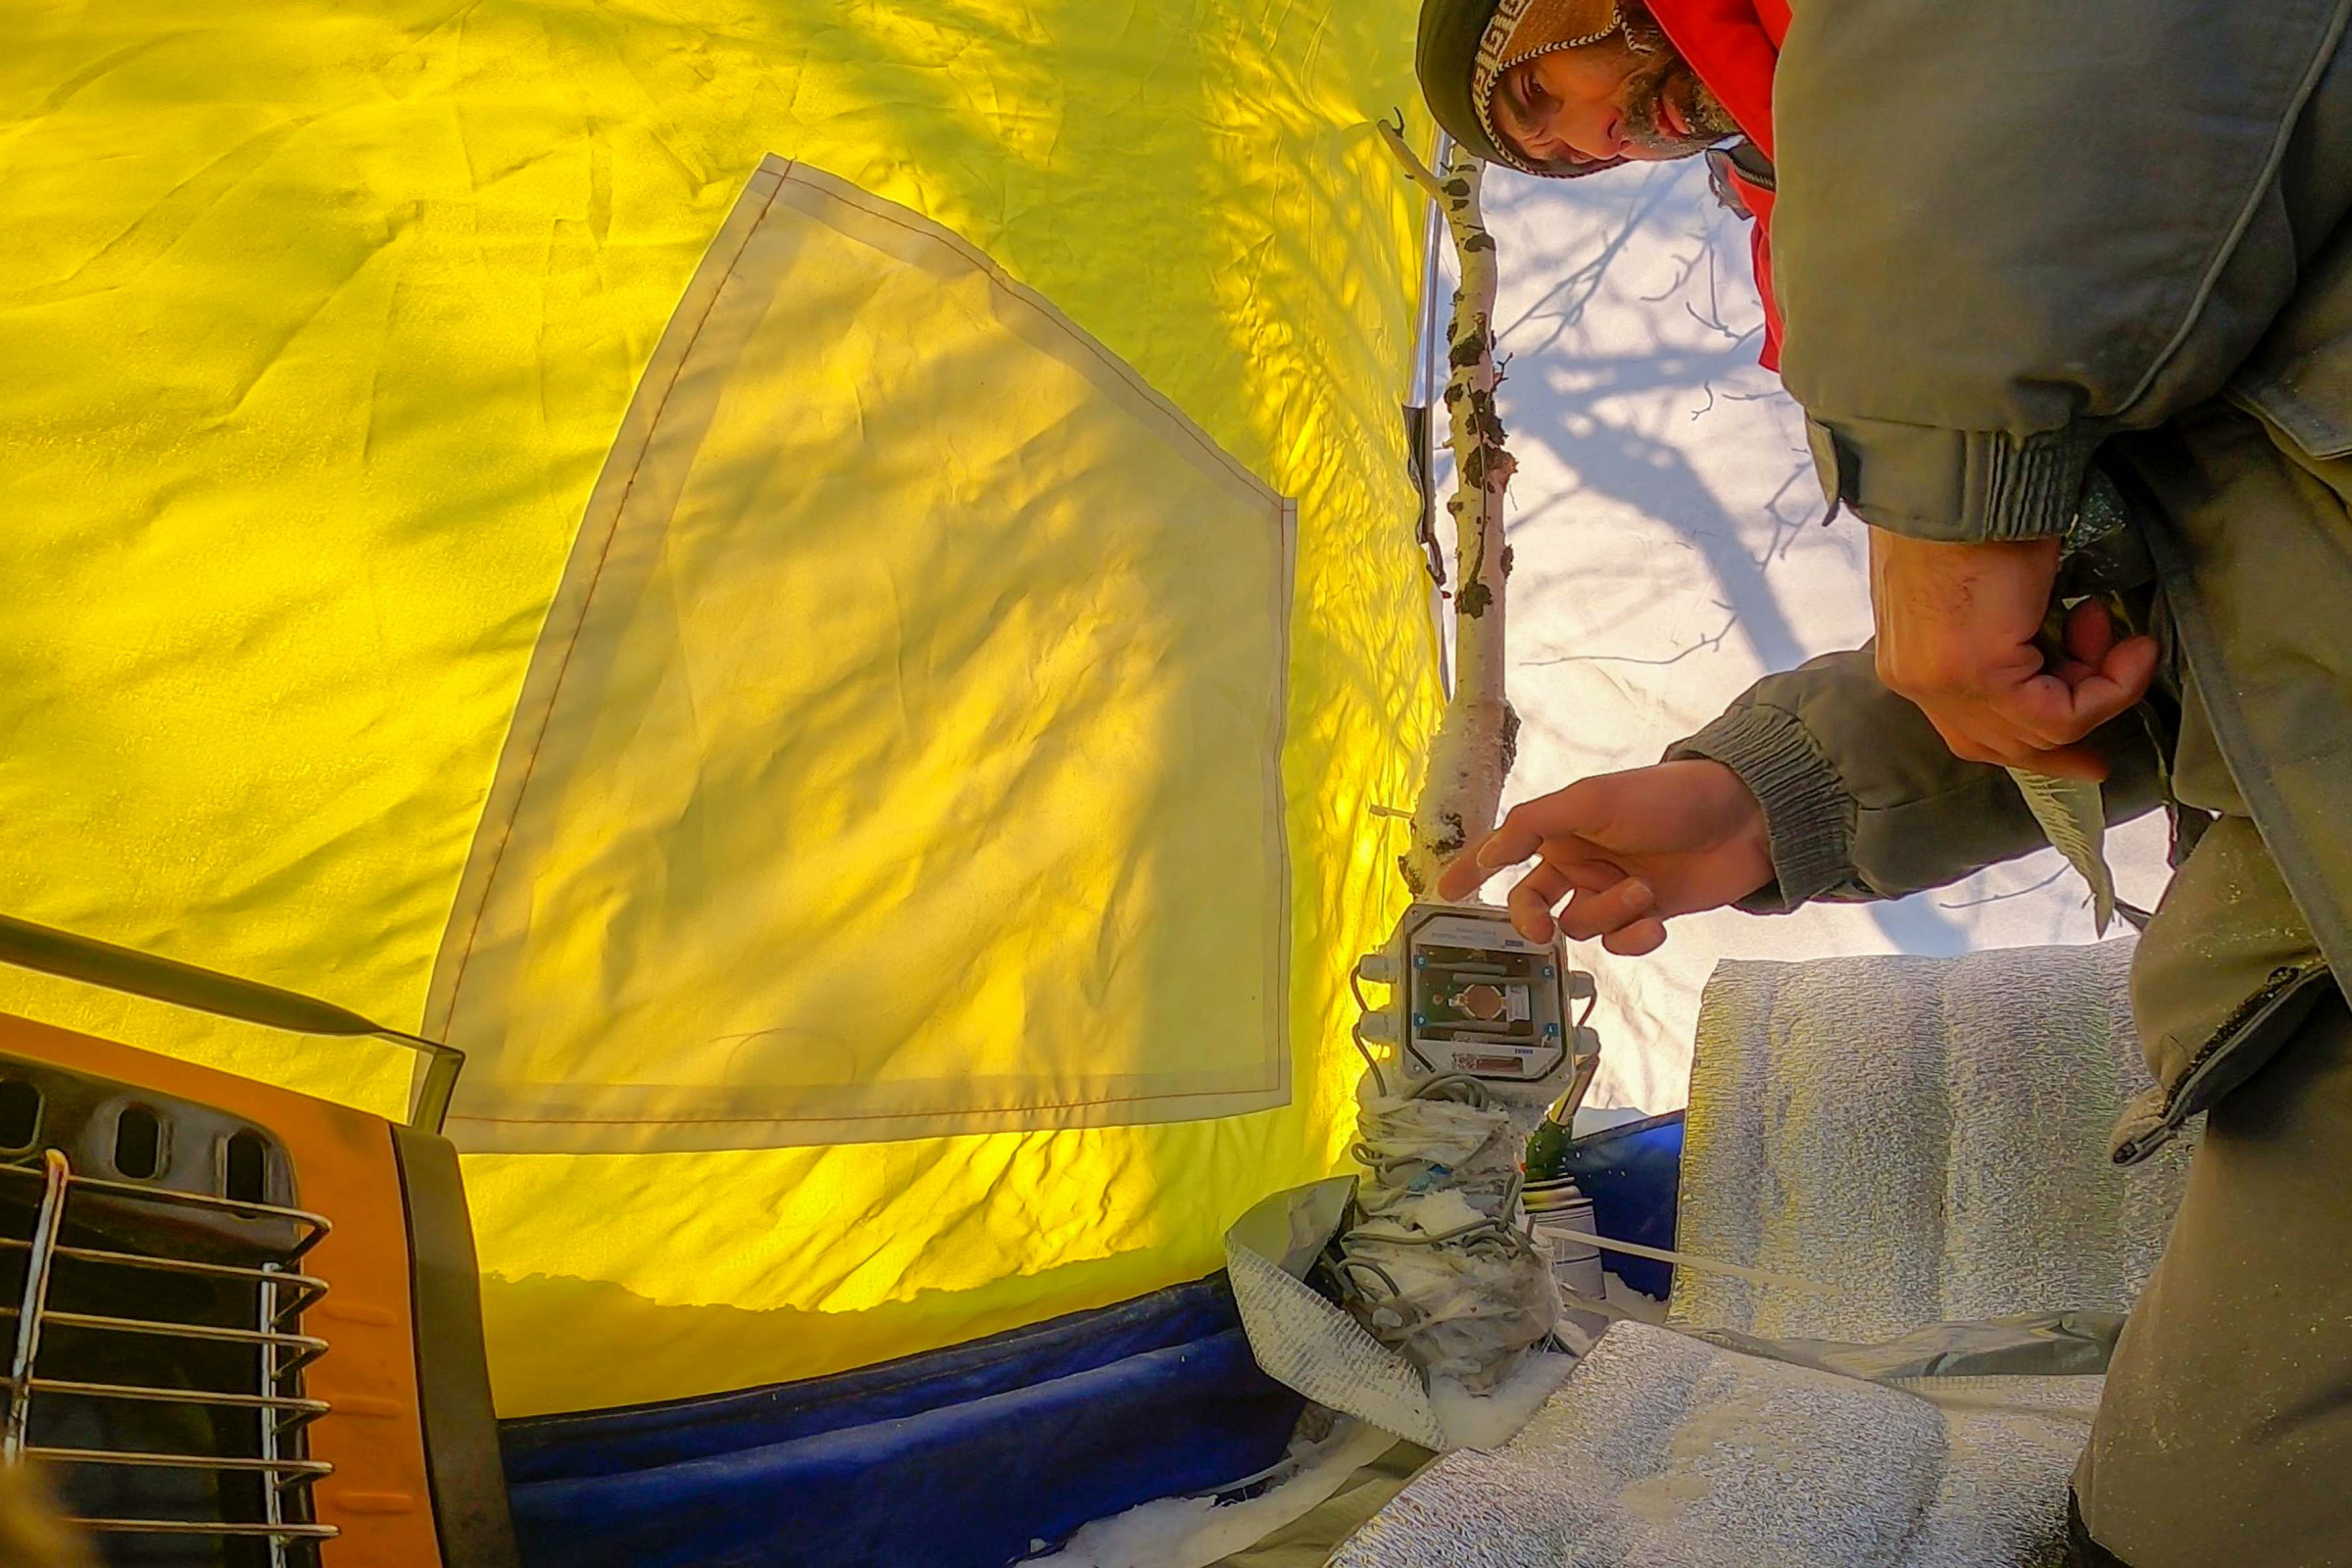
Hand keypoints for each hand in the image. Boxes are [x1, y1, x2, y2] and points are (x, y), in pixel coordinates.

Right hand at [1435, 760, 1774, 953]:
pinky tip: (1655, 921)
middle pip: (1534, 903)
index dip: (1473, 871)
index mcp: (1561, 828)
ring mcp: (1613, 890)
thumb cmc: (1666, 797)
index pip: (1504, 851)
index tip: (1443, 894)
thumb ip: (1535, 823)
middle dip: (1534, 919)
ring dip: (1608, 913)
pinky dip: (1635, 937)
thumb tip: (1489, 851)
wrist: (1746, 818)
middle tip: (1541, 931)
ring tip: (1642, 891)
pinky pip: (1621, 942)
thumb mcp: (1593, 799)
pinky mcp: (1647, 915)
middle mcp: (1581, 860)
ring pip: (1582, 926)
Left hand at [1869, 529, 2157, 780]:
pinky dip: (2109, 688)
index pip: (1973, 734)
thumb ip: (2011, 638)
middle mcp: (1918, 681)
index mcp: (1912, 661)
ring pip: (2039, 730)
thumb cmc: (1984, 510)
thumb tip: (2061, 661)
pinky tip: (2132, 647)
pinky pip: (2058, 715)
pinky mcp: (1974, 672)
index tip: (2091, 757)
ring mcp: (1940, 681)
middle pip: (2005, 742)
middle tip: (2125, 699)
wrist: (1966, 472)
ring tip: (2115, 631)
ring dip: (2099, 687)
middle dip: (2075, 733)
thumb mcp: (1997, 588)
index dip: (2036, 748)